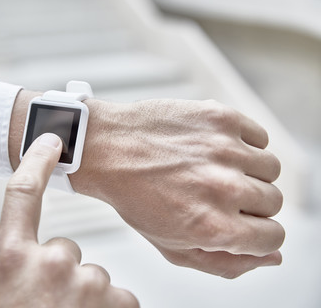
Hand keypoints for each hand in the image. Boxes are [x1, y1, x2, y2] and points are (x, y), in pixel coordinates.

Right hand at [0, 133, 138, 307]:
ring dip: (82, 296)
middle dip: (60, 271)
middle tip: (46, 302)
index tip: (51, 141)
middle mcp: (49, 264)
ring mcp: (86, 283)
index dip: (37, 162)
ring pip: (92, 276)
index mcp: (10, 258)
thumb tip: (35, 256)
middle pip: (65, 248)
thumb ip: (17, 264)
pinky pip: (119, 297)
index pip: (22, 193)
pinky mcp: (117, 302)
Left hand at [71, 98, 284, 278]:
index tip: (242, 223)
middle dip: (249, 203)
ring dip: (248, 172)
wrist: (108, 149)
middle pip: (274, 202)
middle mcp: (224, 189)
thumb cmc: (136, 199)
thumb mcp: (172, 246)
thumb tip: (274, 258)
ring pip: (271, 168)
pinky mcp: (221, 119)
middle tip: (216, 193)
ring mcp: (224, 150)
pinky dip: (244, 144)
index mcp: (214, 227)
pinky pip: (259, 137)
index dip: (258, 234)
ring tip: (214, 169)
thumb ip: (226, 263)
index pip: (273, 238)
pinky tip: (214, 148)